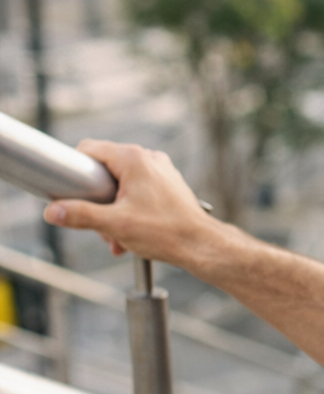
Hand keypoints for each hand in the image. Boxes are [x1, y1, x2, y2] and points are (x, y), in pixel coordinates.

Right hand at [43, 140, 216, 266]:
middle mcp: (148, 158)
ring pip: (120, 185)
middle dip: (97, 202)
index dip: (74, 170)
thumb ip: (81, 215)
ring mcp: (160, 170)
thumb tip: (52, 212)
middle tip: (102, 228)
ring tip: (118, 238)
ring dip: (113, 211)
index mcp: (133, 158)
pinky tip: (131, 235)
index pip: (89, 150)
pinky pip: (138, 192)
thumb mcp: (115, 225)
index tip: (69, 192)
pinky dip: (129, 211)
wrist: (201, 244)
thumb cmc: (165, 231)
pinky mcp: (167, 184)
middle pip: (104, 171)